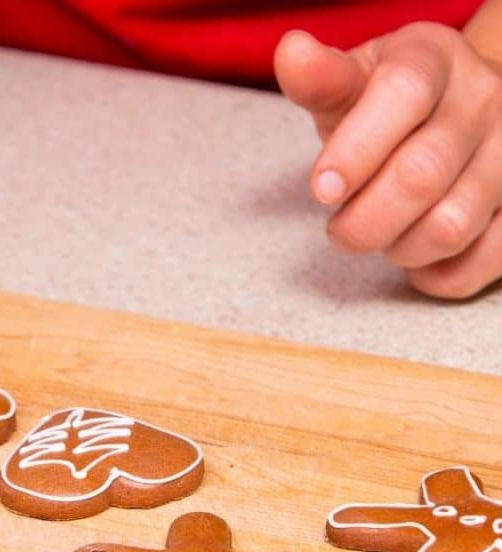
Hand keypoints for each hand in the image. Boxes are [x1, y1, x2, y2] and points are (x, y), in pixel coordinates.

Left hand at [276, 23, 501, 298]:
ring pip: (449, 227)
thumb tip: (290, 52)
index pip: (404, 93)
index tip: (321, 189)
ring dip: (397, 248)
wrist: (456, 113)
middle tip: (339, 228)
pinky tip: (416, 259)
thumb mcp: (352, 85)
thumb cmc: (386, 108)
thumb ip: (320, 81)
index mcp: (435, 60)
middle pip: (420, 176)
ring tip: (382, 233)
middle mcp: (484, 101)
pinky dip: (436, 276)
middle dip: (361, 220)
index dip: (355, 149)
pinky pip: (480, 264)